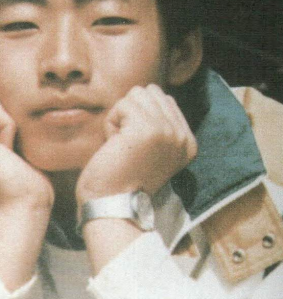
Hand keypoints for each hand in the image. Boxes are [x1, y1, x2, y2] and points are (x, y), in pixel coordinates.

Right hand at [0, 89, 53, 212]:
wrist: (25, 207)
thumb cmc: (28, 180)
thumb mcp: (13, 144)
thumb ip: (0, 120)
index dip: (6, 118)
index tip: (12, 150)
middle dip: (7, 118)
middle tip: (11, 152)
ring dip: (9, 124)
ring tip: (10, 153)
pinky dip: (8, 128)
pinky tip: (8, 152)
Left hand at [76, 84, 196, 204]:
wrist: (112, 206)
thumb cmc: (121, 178)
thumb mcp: (151, 150)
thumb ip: (157, 124)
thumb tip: (146, 92)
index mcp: (187, 142)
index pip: (165, 99)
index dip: (140, 115)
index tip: (136, 146)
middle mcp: (182, 136)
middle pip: (151, 92)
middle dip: (131, 112)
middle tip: (126, 143)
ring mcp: (167, 131)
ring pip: (136, 94)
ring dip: (120, 116)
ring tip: (120, 143)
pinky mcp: (148, 129)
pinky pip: (123, 104)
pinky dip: (111, 122)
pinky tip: (114, 144)